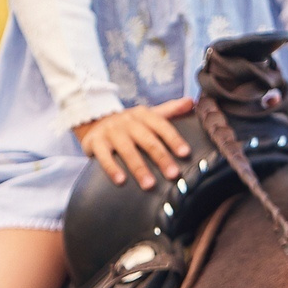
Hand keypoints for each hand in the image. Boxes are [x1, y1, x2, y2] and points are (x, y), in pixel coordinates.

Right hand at [73, 97, 193, 187]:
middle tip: (173, 174)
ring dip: (139, 167)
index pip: (161, 125)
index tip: (186, 153)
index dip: (174, 139)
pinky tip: (121, 181)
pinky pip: (104, 156)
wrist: (95, 120)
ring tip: (150, 185)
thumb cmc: (130, 123)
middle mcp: (127, 121)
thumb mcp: (148, 114)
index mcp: (143, 114)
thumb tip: (192, 102)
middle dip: (161, 157)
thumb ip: (171, 110)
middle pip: (147, 140)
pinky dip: (112, 168)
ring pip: (127, 150)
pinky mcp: (95, 142)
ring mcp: (111, 131)